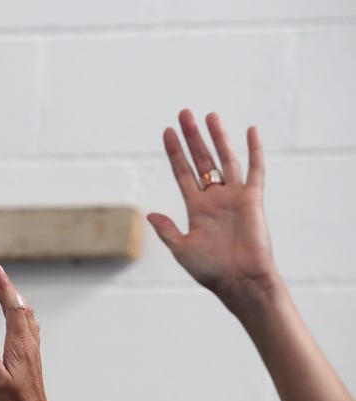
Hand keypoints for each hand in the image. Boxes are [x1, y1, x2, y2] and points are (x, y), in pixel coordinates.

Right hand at [0, 260, 57, 400]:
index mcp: (20, 344)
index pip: (11, 306)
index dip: (1, 285)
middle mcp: (28, 341)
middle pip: (17, 304)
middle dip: (2, 284)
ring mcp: (30, 348)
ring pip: (22, 312)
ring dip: (10, 294)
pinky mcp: (29, 355)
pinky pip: (24, 322)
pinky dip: (16, 308)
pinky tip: (14, 311)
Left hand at [148, 109, 280, 313]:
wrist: (240, 281)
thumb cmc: (211, 270)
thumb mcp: (182, 249)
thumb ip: (167, 230)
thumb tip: (150, 215)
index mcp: (196, 208)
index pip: (183, 173)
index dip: (175, 153)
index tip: (167, 132)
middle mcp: (215, 198)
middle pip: (202, 160)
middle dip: (193, 137)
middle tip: (185, 113)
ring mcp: (234, 197)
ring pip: (225, 159)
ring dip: (217, 137)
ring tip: (209, 116)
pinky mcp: (253, 200)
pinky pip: (255, 170)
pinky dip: (254, 151)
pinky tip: (251, 131)